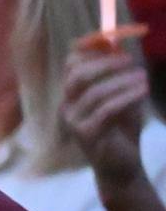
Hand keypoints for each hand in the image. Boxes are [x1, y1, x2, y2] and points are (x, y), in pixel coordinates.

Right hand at [61, 33, 150, 195]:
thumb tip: (122, 49)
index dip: (90, 51)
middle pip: (78, 75)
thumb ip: (118, 78)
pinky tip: (143, 91)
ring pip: (95, 91)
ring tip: (143, 77)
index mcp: (72, 94)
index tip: (114, 43)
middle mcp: (67, 105)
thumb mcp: (121, 99)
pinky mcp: (86, 134)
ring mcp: (73, 121)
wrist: (121, 167)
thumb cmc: (120, 131)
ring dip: (122, 81)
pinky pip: (106, 110)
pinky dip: (126, 97)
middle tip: (130, 60)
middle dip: (106, 63)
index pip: (71, 64)